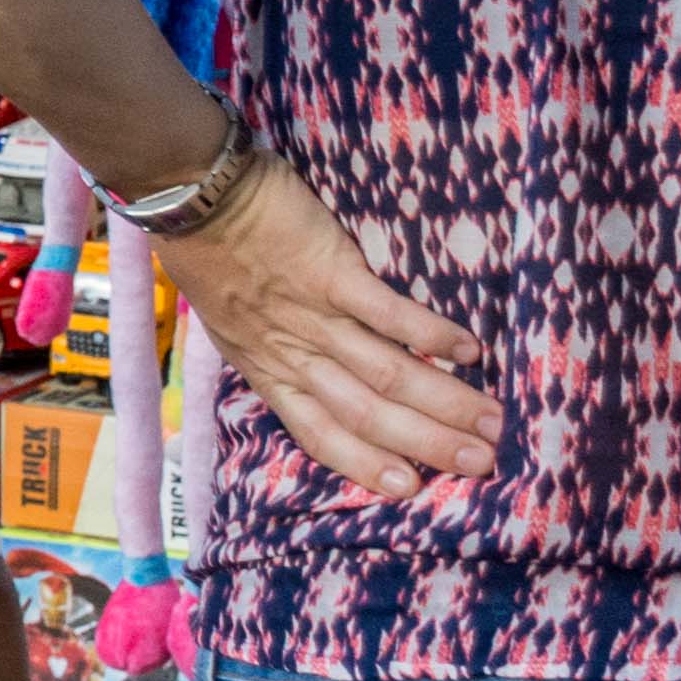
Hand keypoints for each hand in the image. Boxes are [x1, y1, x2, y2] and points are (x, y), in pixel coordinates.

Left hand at [160, 159, 497, 499]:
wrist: (189, 192)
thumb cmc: (206, 251)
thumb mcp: (227, 320)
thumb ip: (271, 348)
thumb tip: (316, 372)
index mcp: (263, 367)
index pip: (317, 432)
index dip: (363, 464)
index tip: (410, 489)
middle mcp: (290, 352)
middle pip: (366, 413)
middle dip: (428, 443)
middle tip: (482, 463)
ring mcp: (311, 314)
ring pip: (386, 373)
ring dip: (444, 402)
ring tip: (492, 422)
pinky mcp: (329, 271)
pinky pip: (386, 313)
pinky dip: (430, 335)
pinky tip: (469, 351)